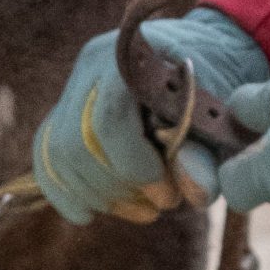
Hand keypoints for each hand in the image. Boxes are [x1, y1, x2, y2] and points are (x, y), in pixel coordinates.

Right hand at [32, 11, 269, 224]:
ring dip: (97, 195)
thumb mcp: (223, 118)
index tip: (169, 196)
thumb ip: (207, 154)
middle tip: (161, 204)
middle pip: (75, 142)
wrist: (206, 55)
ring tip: (143, 208)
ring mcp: (74, 87)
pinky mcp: (66, 110)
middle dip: (116, 188)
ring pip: (57, 154)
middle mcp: (91, 66)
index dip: (133, 168)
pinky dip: (64, 190)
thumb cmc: (218, 86)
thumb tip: (190, 190)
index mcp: (130, 56)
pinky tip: (88, 214)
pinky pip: (46, 154)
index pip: (108, 118)